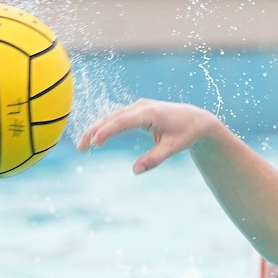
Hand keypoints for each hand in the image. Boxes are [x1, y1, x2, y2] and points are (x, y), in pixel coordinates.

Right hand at [78, 99, 222, 173]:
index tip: (94, 142)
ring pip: (112, 117)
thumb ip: (154, 159)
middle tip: (81, 147)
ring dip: (97, 129)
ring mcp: (138, 107)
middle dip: (95, 131)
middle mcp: (141, 107)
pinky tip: (97, 138)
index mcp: (150, 113)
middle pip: (112, 118)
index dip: (107, 131)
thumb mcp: (173, 148)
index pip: (122, 121)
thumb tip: (135, 171)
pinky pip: (118, 118)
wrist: (197, 119)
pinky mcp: (138, 110)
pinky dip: (106, 126)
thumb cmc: (186, 133)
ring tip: (84, 145)